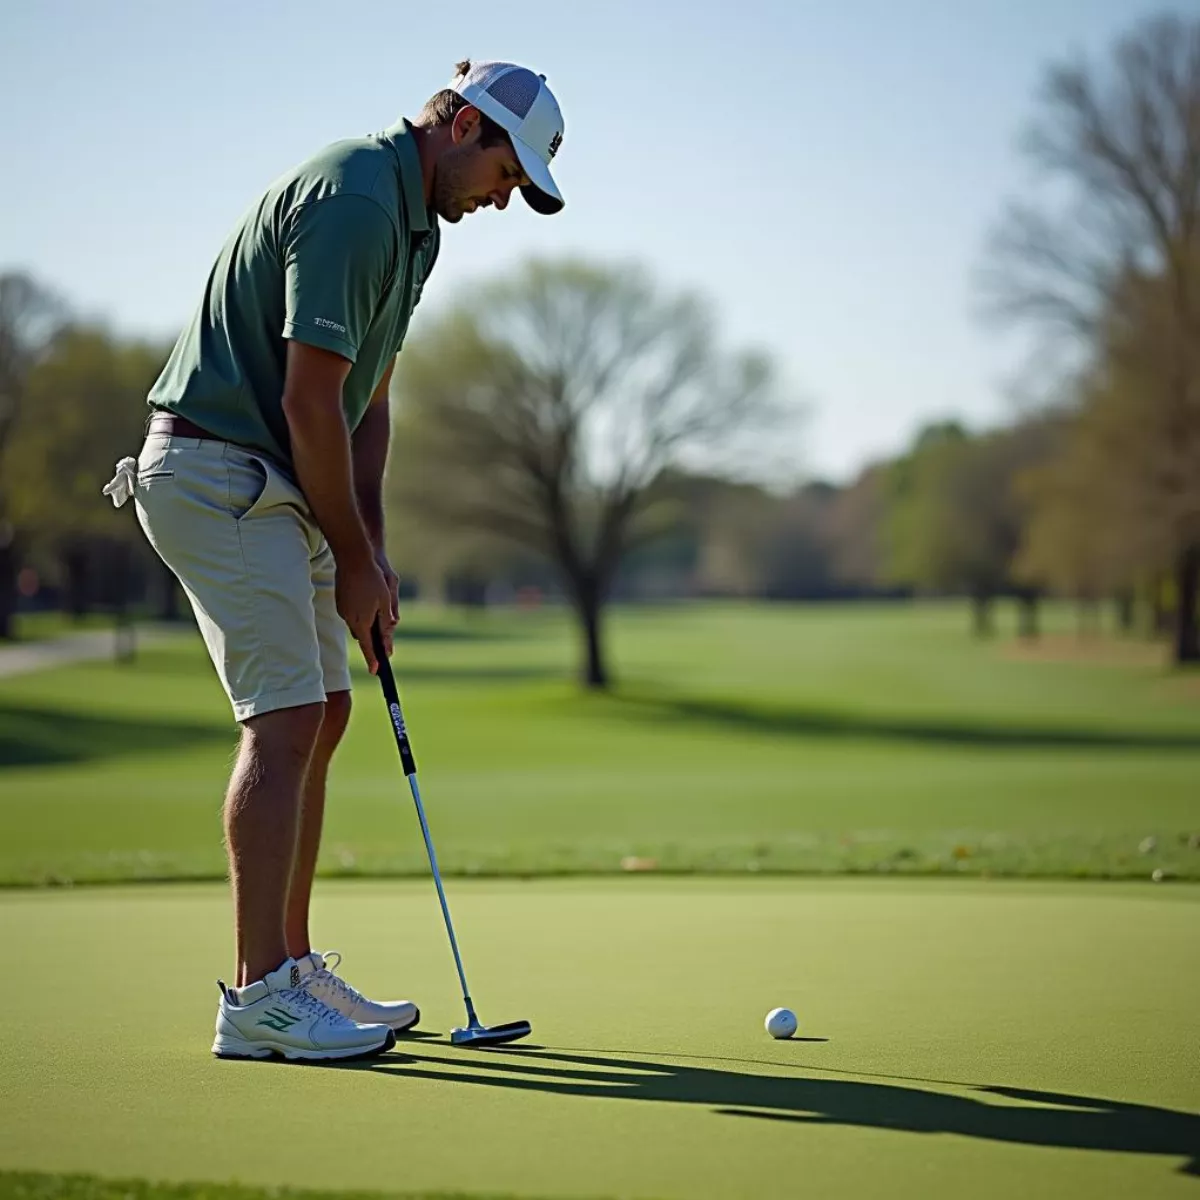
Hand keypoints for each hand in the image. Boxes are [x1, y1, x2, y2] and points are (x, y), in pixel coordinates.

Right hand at [335, 551, 395, 674]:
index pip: (368, 646)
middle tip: (384, 649)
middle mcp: (349, 618)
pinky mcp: (341, 602)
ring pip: (357, 625)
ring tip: (378, 622)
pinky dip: (360, 615)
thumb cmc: (373, 579)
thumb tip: (385, 639)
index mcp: (362, 621)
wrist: (353, 558)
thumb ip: (385, 622)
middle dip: (372, 641)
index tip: (376, 671)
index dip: (373, 659)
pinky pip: (352, 614)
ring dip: (367, 626)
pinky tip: (368, 605)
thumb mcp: (385, 601)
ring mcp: (343, 610)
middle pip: (363, 636)